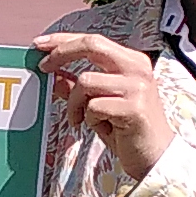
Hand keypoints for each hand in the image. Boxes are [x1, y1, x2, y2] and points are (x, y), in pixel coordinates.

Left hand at [33, 30, 172, 179]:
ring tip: (80, 119)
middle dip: (61, 53)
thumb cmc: (126, 129)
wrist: (155, 156)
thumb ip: (77, 87)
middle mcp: (137, 68)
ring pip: (86, 81)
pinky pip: (94, 106)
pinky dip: (90, 119)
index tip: (40, 44)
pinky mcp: (134, 108)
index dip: (63, 40)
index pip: (93, 40)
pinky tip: (104, 128)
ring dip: (75, 104)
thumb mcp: (98, 104)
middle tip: (44, 68)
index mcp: (131, 61)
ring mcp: (138, 86)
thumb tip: (52, 74)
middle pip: (91, 45)